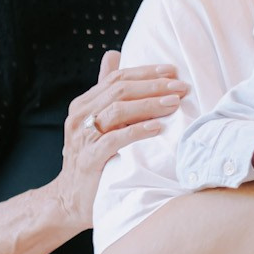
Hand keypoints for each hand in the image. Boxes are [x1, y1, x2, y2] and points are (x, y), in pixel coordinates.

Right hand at [52, 52, 187, 229]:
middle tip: (181, 87)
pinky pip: (114, 139)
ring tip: (174, 103)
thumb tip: (113, 54)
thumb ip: (107, 92)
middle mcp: (80, 116)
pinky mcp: (89, 158)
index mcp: (83, 104)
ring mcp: (83, 137)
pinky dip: (138, 131)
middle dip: (153, 86)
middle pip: (119, 90)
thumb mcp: (98, 122)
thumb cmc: (93, 159)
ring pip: (118, 110)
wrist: (72, 199)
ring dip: (150, 105)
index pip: (116, 78)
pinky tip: (158, 128)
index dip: (146, 72)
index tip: (172, 71)